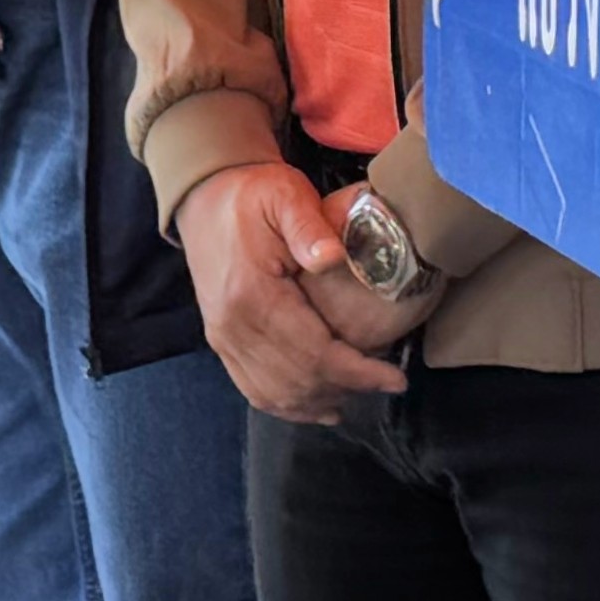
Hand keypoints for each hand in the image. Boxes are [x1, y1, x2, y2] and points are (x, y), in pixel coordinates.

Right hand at [174, 164, 415, 421]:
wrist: (204, 196)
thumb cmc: (252, 193)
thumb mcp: (285, 194)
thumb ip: (309, 226)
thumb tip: (333, 259)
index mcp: (252, 295)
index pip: (314, 353)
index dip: (359, 372)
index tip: (395, 378)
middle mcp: (233, 327)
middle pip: (298, 380)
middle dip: (347, 389)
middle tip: (386, 384)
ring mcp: (223, 338)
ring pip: (275, 394)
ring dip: (319, 402)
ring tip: (359, 397)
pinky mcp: (221, 341)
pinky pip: (253, 388)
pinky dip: (288, 405)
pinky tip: (317, 406)